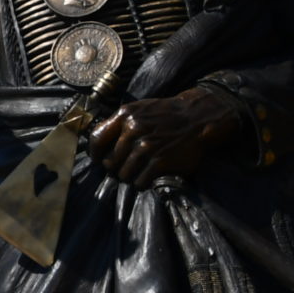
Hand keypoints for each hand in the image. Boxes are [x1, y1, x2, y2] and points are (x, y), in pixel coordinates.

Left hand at [88, 88, 245, 187]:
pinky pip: (139, 181)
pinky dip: (141, 183)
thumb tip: (97, 142)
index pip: (96, 139)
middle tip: (124, 168)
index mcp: (125, 115)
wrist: (198, 117)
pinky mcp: (159, 161)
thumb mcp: (140, 109)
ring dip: (129, 177)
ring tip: (137, 173)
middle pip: (110, 161)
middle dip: (115, 168)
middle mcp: (133, 130)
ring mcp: (146, 147)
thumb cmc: (167, 114)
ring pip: (123, 174)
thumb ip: (119, 122)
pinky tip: (147, 177)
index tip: (98, 160)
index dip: (95, 153)